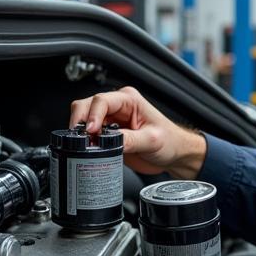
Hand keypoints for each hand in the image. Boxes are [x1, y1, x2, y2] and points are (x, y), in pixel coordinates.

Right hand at [69, 86, 205, 176]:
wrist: (175, 156)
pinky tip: (89, 150)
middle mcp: (117, 107)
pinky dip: (84, 142)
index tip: (90, 131)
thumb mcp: (152, 141)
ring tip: (86, 145)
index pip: (101, 101)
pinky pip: (89, 135)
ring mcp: (110, 121)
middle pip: (86, 106)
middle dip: (80, 121)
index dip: (92, 115)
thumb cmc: (171, 141)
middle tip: (83, 139)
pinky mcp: (107, 136)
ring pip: (83, 120)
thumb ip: (130, 140)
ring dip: (80, 132)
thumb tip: (108, 143)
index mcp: (129, 100)